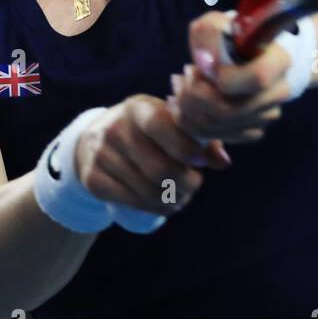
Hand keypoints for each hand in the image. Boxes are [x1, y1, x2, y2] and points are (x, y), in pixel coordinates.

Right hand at [73, 94, 228, 217]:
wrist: (94, 139)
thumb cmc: (146, 130)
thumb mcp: (168, 121)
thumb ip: (200, 137)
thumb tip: (223, 162)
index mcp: (137, 109)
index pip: (162, 126)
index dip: (187, 148)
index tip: (201, 162)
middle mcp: (115, 129)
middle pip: (160, 170)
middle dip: (187, 184)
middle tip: (195, 184)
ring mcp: (101, 155)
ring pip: (149, 192)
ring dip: (174, 200)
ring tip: (182, 196)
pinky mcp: (94, 180)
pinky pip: (133, 202)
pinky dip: (156, 209)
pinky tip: (165, 204)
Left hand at [170, 10, 288, 143]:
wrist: (239, 54)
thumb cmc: (228, 36)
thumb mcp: (216, 23)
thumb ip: (209, 35)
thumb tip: (204, 63)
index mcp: (279, 61)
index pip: (258, 79)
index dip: (223, 77)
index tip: (200, 67)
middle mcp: (279, 91)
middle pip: (230, 110)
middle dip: (193, 97)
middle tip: (178, 78)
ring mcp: (267, 115)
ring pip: (219, 127)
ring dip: (188, 110)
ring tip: (177, 89)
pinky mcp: (252, 130)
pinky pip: (217, 137)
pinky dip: (192, 124)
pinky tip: (184, 105)